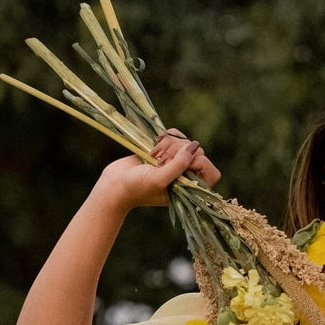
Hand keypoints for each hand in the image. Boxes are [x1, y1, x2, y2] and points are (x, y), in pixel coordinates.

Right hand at [96, 130, 220, 210]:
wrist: (113, 184)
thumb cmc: (136, 188)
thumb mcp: (159, 180)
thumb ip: (179, 165)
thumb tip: (195, 146)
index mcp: (189, 190)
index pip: (211, 172)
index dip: (200, 163)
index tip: (180, 163)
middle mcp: (185, 176)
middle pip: (198, 153)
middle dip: (179, 151)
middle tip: (160, 161)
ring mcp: (175, 162)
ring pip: (186, 142)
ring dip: (170, 144)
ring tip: (154, 155)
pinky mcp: (165, 150)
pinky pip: (175, 135)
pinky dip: (165, 136)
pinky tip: (154, 145)